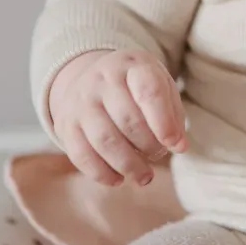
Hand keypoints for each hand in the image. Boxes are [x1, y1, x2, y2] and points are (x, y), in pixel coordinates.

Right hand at [47, 49, 186, 186]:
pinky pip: (81, 155)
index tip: (174, 144)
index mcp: (133, 65)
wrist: (90, 76)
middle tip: (158, 155)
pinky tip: (118, 179)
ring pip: (105, 140)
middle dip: (148, 145)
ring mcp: (81, 102)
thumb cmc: (137, 86)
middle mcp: (103, 79)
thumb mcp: (160, 85)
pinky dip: (102, 173)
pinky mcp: (66, 125)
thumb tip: (179, 146)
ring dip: (128, 165)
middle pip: (128, 119)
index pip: (149, 92)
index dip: (164, 122)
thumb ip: (173, 114)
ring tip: (145, 176)